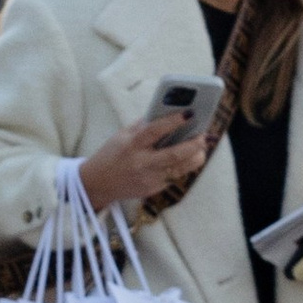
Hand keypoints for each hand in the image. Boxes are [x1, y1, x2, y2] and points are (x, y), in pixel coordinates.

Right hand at [79, 113, 213, 207]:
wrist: (97, 184)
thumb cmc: (111, 155)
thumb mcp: (122, 136)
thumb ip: (142, 126)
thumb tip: (166, 114)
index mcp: (132, 145)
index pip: (156, 130)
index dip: (174, 121)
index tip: (189, 113)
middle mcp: (142, 162)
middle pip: (175, 154)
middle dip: (194, 144)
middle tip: (204, 135)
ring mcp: (149, 178)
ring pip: (180, 168)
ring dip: (195, 157)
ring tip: (202, 147)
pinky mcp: (153, 189)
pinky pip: (174, 176)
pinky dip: (183, 167)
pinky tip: (188, 159)